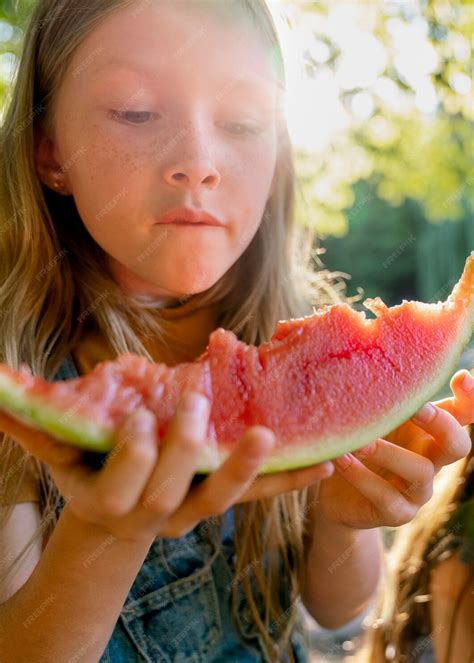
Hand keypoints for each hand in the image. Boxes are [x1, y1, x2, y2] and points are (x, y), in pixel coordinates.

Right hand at [0, 393, 332, 542]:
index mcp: (113, 500)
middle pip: (173, 490)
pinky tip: (327, 460)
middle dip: (181, 449)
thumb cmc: (91, 477)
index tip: (138, 420)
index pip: (122, 482)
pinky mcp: (225, 499)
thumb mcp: (63, 456)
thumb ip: (39, 427)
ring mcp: (196, 511)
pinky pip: (262, 494)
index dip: (131, 455)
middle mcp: (158, 513)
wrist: (120, 520)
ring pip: (225, 498)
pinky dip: (292, 478)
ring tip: (269, 437)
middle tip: (193, 403)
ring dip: (249, 469)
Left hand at [310, 369, 472, 530]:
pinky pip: (386, 498)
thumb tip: (367, 347)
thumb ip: (378, 395)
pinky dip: (362, 477)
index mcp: (429, 432)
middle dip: (439, 424)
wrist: (334, 494)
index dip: (471, 400)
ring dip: (388, 453)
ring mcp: (418, 491)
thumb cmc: (356, 443)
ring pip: (420, 472)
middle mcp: (432, 460)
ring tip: (357, 441)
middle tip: (414, 407)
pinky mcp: (397, 514)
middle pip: (458, 445)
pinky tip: (339, 461)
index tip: (461, 378)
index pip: (463, 415)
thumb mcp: (367, 417)